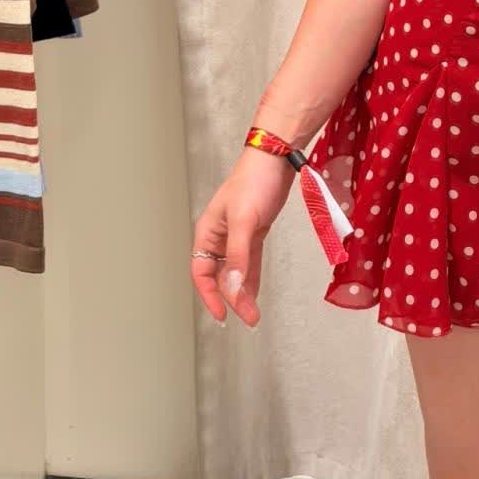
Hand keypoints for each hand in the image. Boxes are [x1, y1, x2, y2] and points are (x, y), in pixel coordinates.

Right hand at [190, 147, 295, 326]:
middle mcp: (219, 237)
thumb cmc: (254, 182)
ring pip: (235, 272)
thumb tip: (233, 286)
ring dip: (243, 292)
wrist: (276, 160)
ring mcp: (237, 236)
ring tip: (252, 314)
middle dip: (231, 298)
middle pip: (219, 276)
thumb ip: (238, 254)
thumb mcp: (244, 220)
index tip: (222, 314)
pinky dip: (252, 279)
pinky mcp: (254, 232)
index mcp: (207, 232)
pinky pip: (249, 262)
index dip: (209, 295)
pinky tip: (255, 294)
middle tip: (247, 317)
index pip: (201, 272)